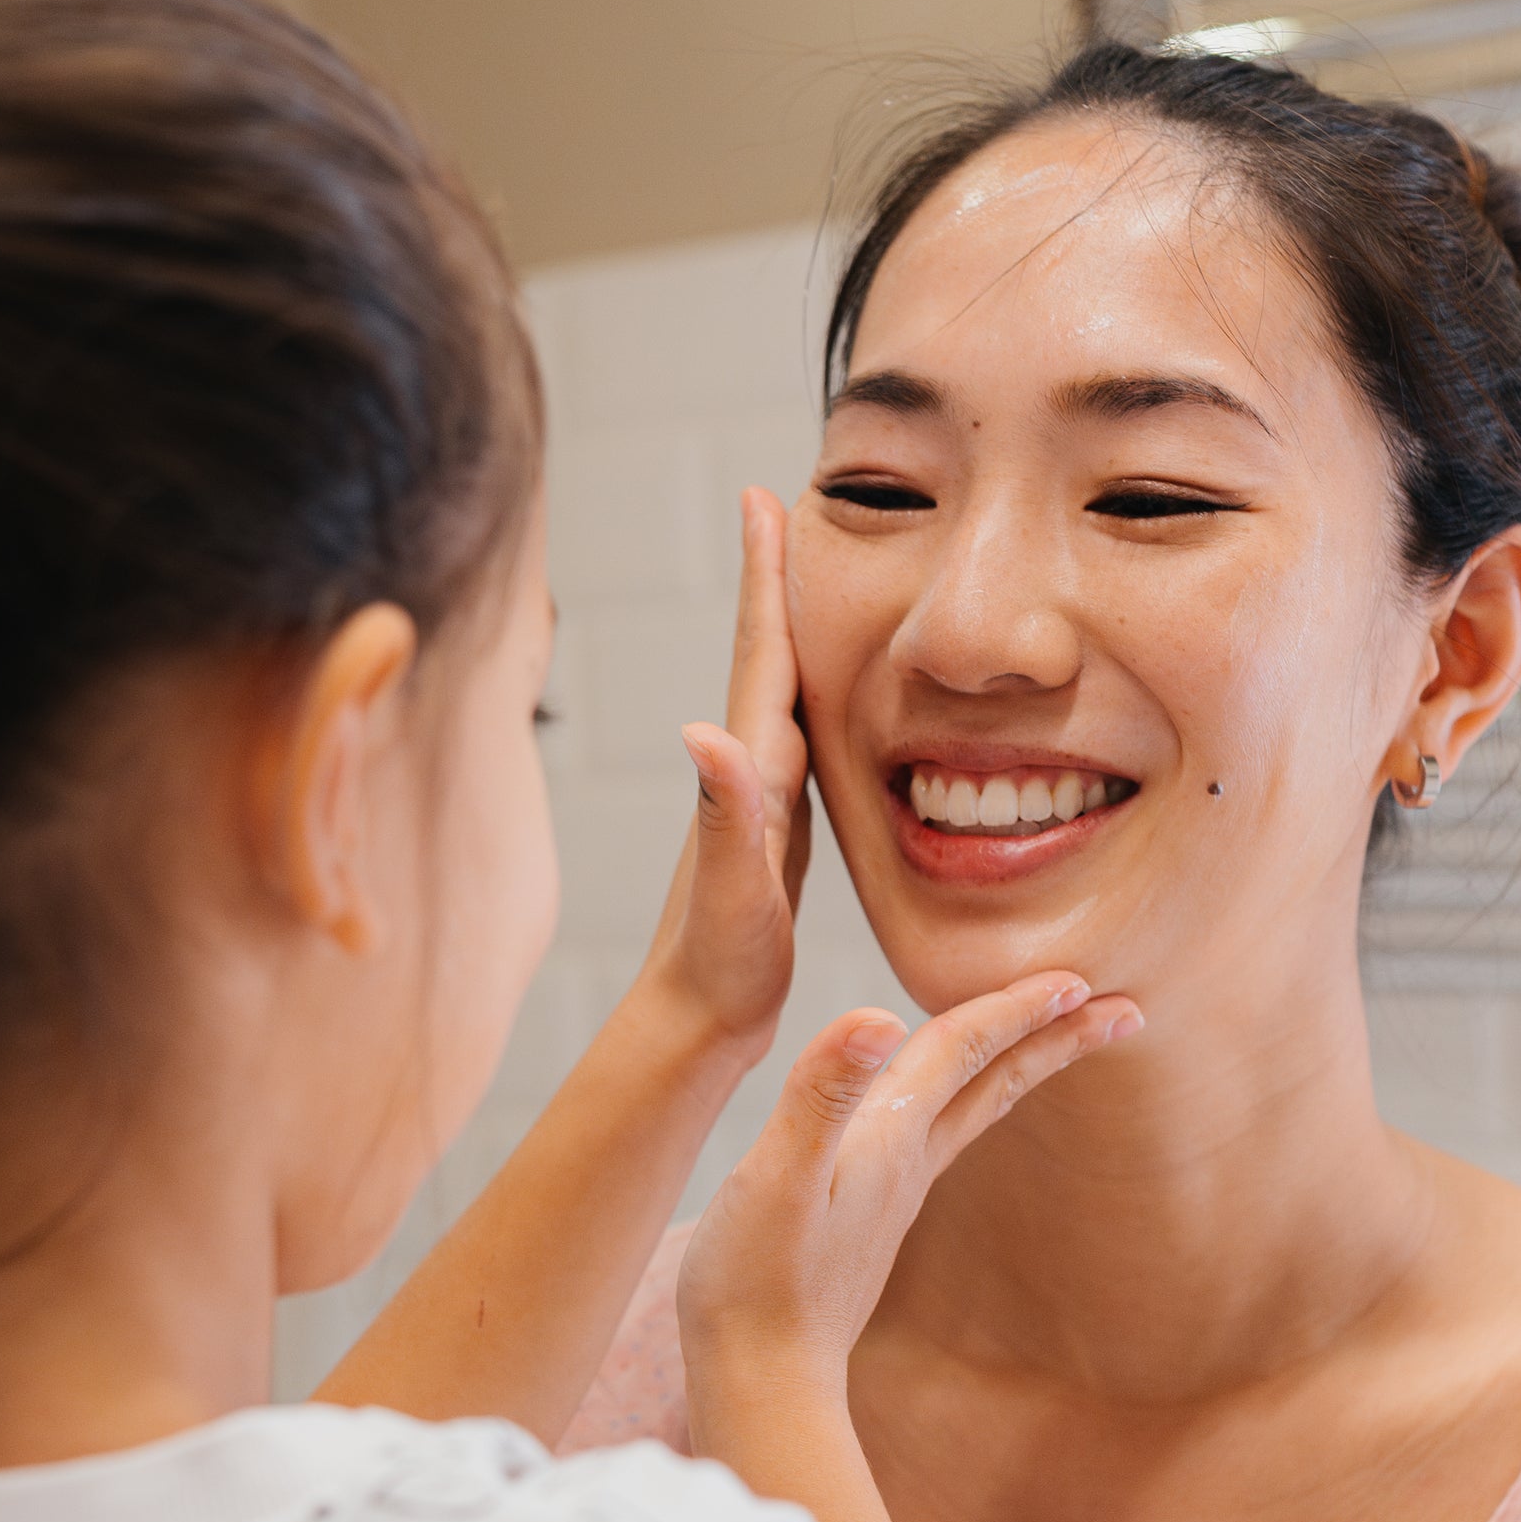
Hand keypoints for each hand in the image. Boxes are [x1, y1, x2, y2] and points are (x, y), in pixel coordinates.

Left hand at [631, 489, 812, 1064]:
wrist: (694, 1024)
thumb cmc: (718, 967)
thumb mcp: (734, 893)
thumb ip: (726, 816)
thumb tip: (702, 732)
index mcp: (748, 770)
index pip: (761, 653)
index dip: (766, 576)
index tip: (765, 496)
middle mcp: (747, 770)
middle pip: (767, 651)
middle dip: (776, 575)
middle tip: (785, 499)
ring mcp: (760, 796)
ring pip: (784, 687)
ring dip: (791, 624)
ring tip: (807, 569)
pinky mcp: (778, 826)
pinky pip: (802, 736)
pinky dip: (814, 692)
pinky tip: (825, 691)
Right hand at [680, 974, 1139, 1389]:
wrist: (761, 1380)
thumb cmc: (754, 1283)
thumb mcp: (776, 1177)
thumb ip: (823, 1093)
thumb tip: (878, 1016)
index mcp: (887, 1140)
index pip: (961, 1049)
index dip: (1013, 1005)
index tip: (1083, 976)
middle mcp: (905, 1164)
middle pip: (993, 1083)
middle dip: (1054, 1039)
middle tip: (1125, 1010)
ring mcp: (892, 1197)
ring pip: (972, 1111)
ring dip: (1018, 1069)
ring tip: (1055, 1041)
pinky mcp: (870, 1222)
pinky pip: (937, 1139)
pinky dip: (963, 1103)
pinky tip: (946, 1110)